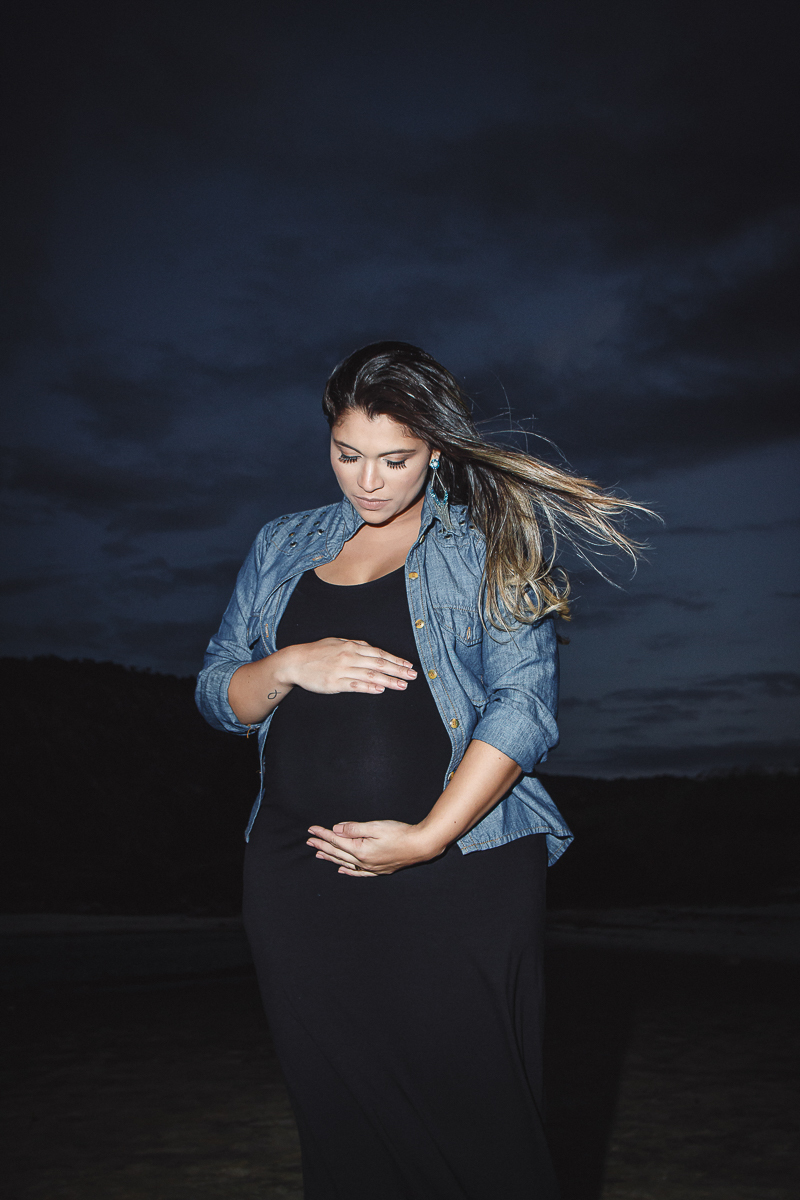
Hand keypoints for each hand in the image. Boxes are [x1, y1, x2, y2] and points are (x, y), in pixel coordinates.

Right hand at [281, 638, 416, 694]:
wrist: (295, 662)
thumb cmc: (317, 652)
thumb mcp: (337, 642)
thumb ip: (356, 645)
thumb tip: (373, 650)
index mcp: (352, 646)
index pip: (380, 653)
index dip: (396, 660)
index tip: (409, 666)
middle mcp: (350, 657)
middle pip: (379, 664)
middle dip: (398, 671)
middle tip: (413, 677)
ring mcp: (342, 670)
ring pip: (371, 675)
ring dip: (389, 680)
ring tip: (402, 686)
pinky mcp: (335, 683)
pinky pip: (355, 685)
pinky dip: (369, 687)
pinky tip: (380, 689)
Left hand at [306, 820, 442, 875]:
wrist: (421, 846)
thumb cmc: (400, 834)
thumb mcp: (375, 826)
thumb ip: (354, 829)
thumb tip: (336, 830)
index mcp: (360, 850)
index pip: (336, 841)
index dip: (323, 834)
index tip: (311, 829)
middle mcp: (363, 862)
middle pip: (338, 853)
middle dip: (322, 845)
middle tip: (309, 841)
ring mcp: (371, 868)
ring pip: (345, 862)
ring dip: (331, 857)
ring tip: (318, 854)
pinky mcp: (379, 870)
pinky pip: (358, 872)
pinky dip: (348, 871)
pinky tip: (342, 869)